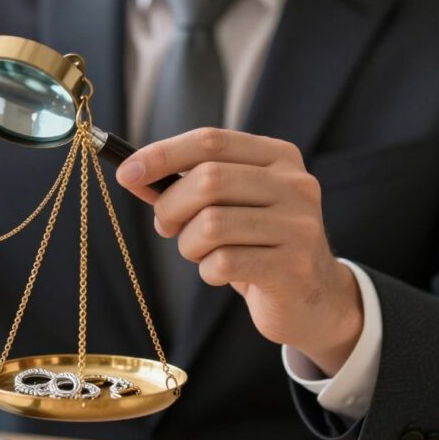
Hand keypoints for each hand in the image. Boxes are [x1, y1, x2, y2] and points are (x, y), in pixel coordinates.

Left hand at [115, 128, 362, 374]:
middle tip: (166, 227)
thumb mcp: (227, 205)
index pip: (210, 140)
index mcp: (278, 157)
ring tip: (198, 253)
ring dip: (188, 244)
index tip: (126, 172)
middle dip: (170, 207)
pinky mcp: (292, 267)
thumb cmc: (256, 243)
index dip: (162, 154)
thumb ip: (183, 185)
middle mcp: (295, 184)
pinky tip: (219, 273)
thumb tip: (131, 173)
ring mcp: (298, 225)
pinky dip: (207, 270)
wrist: (312, 298)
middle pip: (208, 179)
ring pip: (211, 224)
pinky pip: (224, 262)